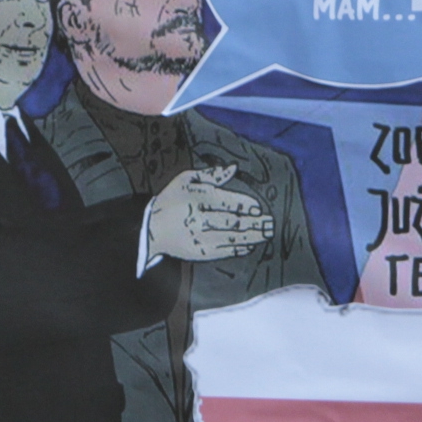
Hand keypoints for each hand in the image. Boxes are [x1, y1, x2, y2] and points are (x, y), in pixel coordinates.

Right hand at [148, 165, 273, 260]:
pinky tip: (248, 245)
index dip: (245, 205)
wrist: (151, 228)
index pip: (228, 202)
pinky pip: (222, 251)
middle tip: (269, 223)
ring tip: (265, 234)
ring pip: (231, 238)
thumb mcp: (186, 180)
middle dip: (254, 223)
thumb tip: (233, 168)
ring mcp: (200, 237)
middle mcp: (199, 218)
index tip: (258, 208)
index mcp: (198, 197)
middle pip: (232, 222)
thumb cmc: (171, 200)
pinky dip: (237, 249)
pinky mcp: (199, 252)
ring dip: (251, 237)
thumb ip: (211, 175)